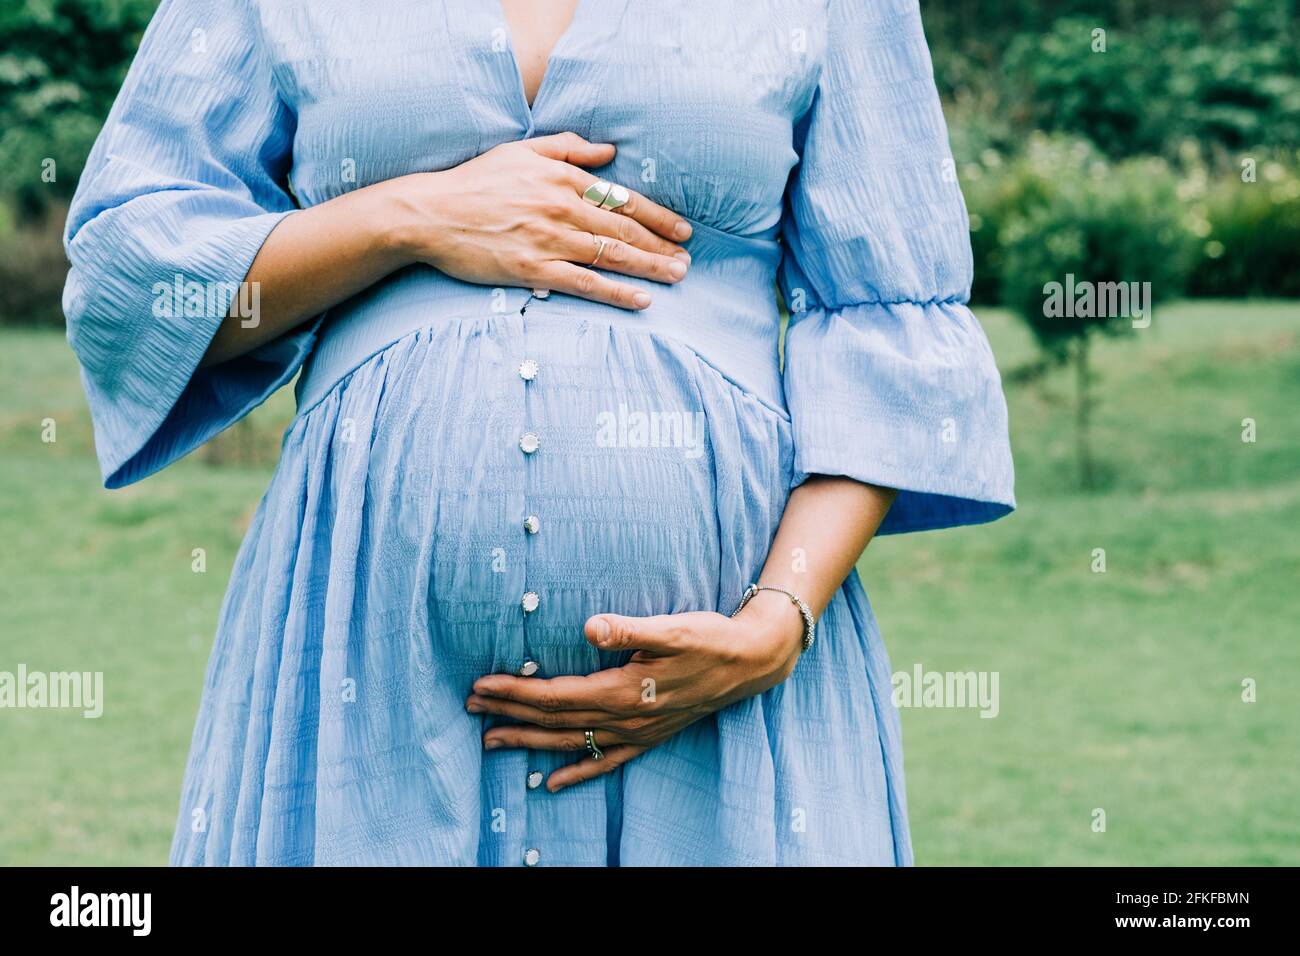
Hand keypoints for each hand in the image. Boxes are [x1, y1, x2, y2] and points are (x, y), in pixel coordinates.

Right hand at [381, 132, 692, 309]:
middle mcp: (561, 208)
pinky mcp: (533, 269)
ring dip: (650, 268)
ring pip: (611, 255)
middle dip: (662, 245)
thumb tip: (610, 151)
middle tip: (688, 260)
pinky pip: (585, 283)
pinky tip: (642, 300)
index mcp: (562, 178)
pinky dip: (617, 292)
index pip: (621, 199)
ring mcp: (548, 240)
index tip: (683, 229)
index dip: (657, 216)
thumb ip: (568, 149)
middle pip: (624, 229)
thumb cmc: (474, 182)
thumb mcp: (522, 152)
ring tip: (677, 276)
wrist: (429, 213)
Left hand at [466, 589, 805, 791]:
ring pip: (571, 743)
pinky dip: (576, 772)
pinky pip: (605, 762)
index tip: (481, 687)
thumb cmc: (708, 638)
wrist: (750, 663)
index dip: (514, 692)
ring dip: (530, 743)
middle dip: (509, 716)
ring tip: (492, 742)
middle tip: (470, 711)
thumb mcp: (670, 627)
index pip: (554, 695)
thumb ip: (627, 628)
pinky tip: (552, 783)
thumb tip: (588, 627)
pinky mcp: (649, 736)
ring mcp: (636, 733)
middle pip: (554, 722)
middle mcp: (624, 719)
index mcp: (621, 691)